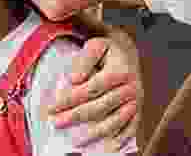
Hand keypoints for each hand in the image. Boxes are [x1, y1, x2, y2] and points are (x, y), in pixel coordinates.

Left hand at [49, 35, 141, 151]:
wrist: (129, 53)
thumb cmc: (107, 51)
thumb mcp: (95, 46)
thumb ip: (84, 60)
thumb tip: (74, 80)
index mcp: (120, 71)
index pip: (90, 89)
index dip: (70, 99)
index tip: (51, 106)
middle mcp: (131, 88)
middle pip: (99, 107)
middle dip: (75, 117)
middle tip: (56, 122)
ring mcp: (136, 102)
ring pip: (114, 122)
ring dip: (93, 133)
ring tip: (74, 139)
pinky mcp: (138, 111)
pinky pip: (130, 129)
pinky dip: (118, 139)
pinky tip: (106, 147)